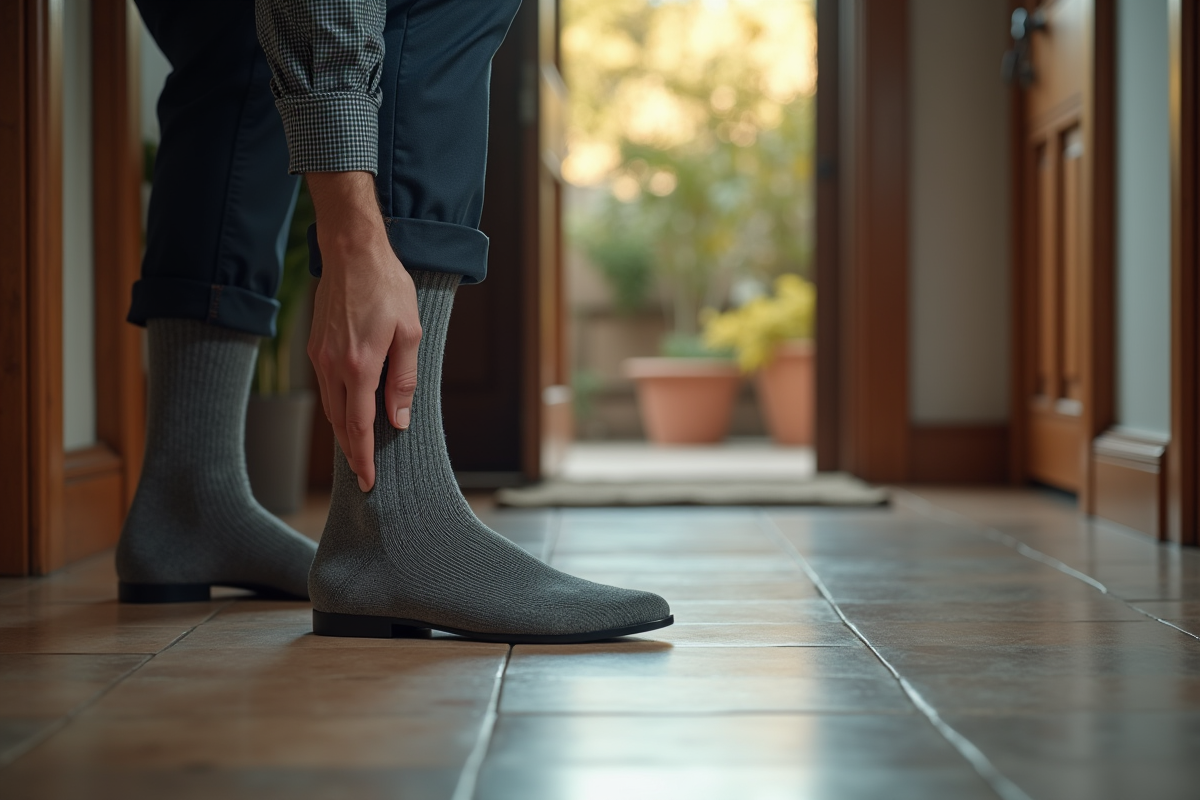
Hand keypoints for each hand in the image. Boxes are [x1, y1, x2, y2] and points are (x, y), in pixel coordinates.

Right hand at [306, 172, 420, 491]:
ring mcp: (320, 357)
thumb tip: (397, 420)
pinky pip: (326, 388)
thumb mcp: (409, 334)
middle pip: (340, 423)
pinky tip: (350, 414)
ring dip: (344, 432)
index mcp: (360, 366)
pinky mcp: (316, 347)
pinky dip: (338, 408)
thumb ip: (403, 380)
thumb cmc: (387, 288)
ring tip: (358, 453)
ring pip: (331, 407)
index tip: (368, 481)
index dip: (364, 457)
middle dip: (353, 453)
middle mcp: (333, 366)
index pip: (359, 426)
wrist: (352, 252)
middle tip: (363, 477)